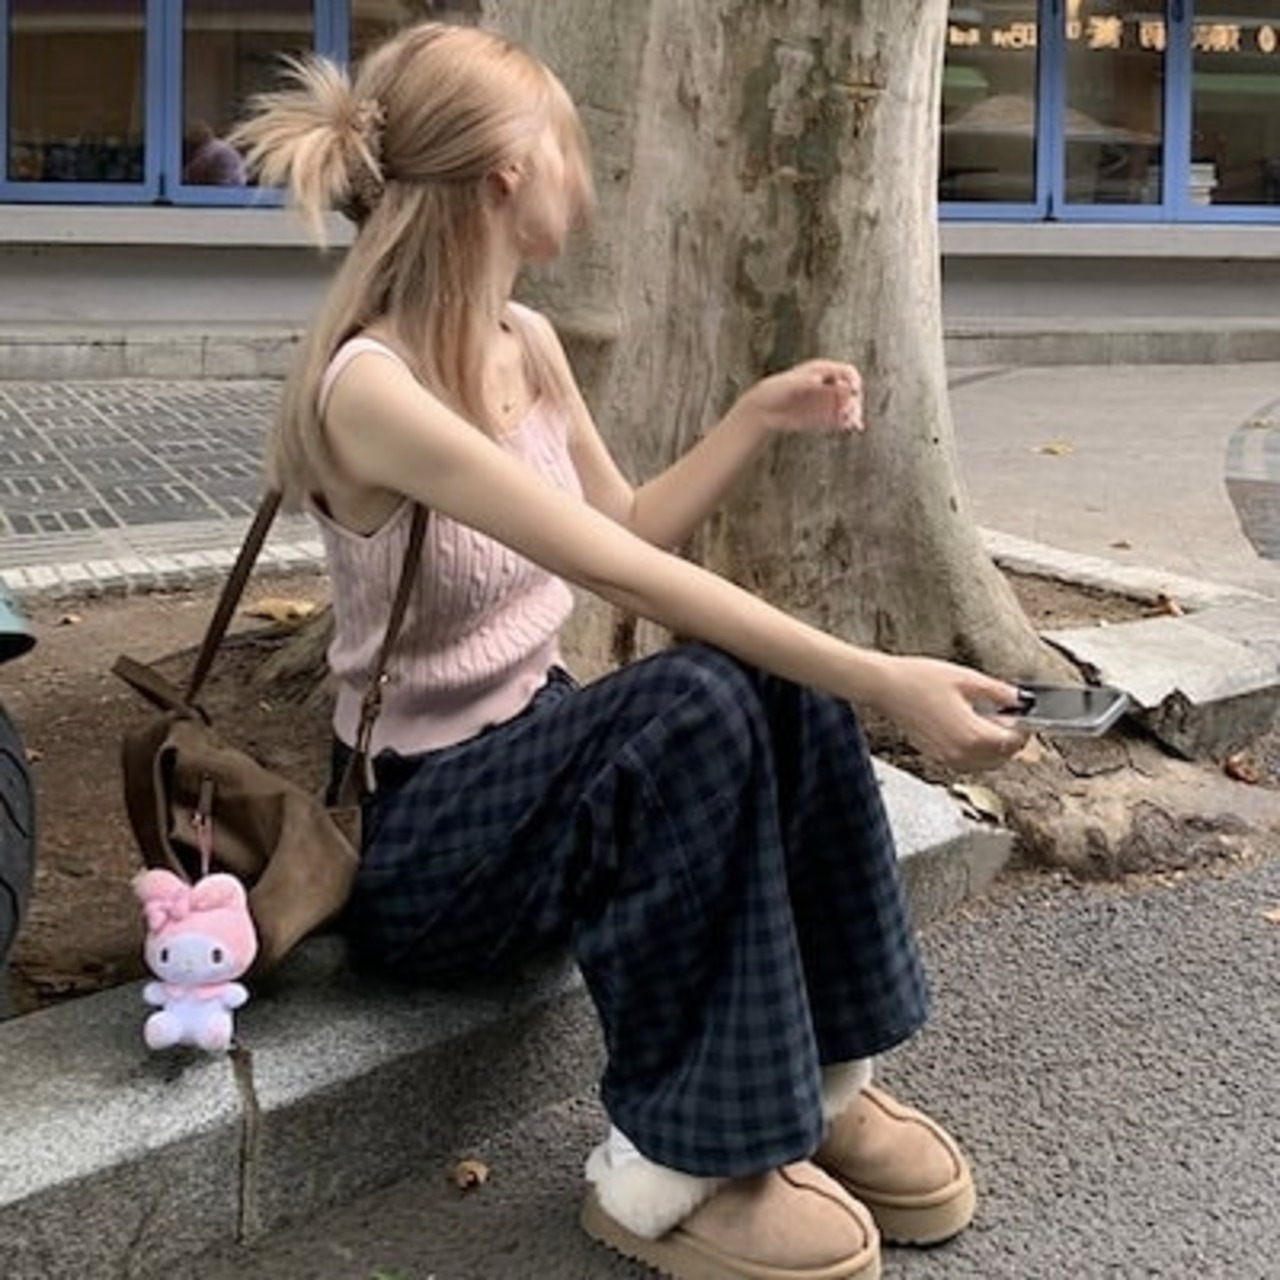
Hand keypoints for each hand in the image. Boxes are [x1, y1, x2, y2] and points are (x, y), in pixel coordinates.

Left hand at [736, 359, 863, 435]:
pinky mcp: (824, 417)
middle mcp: (828, 385)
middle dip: (854, 400)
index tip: (853, 390)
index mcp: (823, 371)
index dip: (854, 380)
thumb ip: (811, 383)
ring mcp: (827, 401)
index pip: (847, 372)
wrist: (764, 408)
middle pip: (851, 390)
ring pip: (848, 406)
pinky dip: (847, 423)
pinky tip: (850, 428)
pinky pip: (840, 420)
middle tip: (851, 410)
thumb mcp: (793, 383)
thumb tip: (822, 382)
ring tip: (852, 423)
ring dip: (854, 413)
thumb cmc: (776, 391)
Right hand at [870, 656, 1030, 772]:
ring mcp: (946, 757)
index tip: (1024, 714)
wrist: (886, 687)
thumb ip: (999, 692)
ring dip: (993, 746)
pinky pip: (966, 761)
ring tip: (988, 721)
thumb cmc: (918, 680)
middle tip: (1009, 716)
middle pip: (1001, 757)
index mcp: (972, 736)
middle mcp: (960, 753)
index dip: (1024, 728)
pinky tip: (969, 727)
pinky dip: (975, 749)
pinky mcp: (935, 755)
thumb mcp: (967, 679)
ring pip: (985, 762)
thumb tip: (1019, 699)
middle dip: (1010, 738)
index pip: (1013, 742)